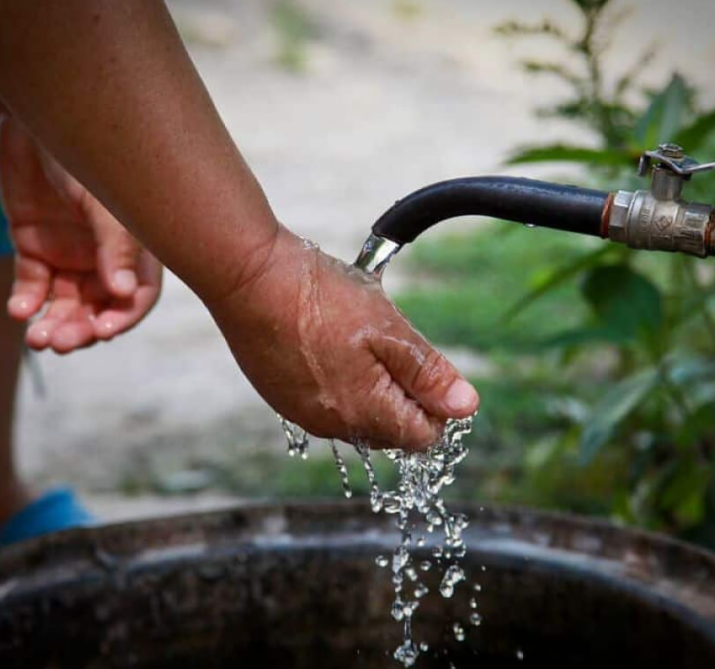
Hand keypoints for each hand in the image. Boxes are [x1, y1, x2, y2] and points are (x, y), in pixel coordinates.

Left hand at [0, 117, 161, 352]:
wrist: (32, 117)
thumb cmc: (81, 154)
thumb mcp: (104, 202)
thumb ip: (115, 248)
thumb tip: (123, 296)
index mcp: (134, 246)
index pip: (137, 295)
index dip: (124, 317)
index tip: (103, 332)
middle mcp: (104, 256)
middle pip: (99, 307)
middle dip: (82, 329)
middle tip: (59, 342)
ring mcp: (69, 254)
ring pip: (66, 304)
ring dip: (54, 324)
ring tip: (37, 338)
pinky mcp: (33, 247)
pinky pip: (32, 285)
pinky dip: (26, 302)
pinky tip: (19, 309)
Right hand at [208, 230, 478, 449]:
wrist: (248, 277)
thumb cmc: (320, 298)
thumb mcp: (389, 329)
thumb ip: (428, 374)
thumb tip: (466, 408)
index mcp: (364, 413)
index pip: (422, 437)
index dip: (436, 404)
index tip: (426, 366)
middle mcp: (332, 425)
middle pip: (390, 430)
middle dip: (403, 395)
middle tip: (393, 344)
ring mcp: (302, 413)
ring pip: (357, 416)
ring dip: (370, 386)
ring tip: (357, 336)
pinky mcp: (281, 396)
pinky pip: (325, 402)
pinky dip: (338, 380)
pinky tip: (329, 341)